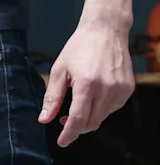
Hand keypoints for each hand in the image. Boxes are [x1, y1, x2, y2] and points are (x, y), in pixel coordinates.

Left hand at [39, 20, 134, 146]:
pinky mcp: (128, 90)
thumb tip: (44, 118)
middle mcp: (107, 89)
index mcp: (87, 83)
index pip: (78, 119)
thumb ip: (52, 96)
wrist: (104, 31)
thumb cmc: (79, 47)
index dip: (69, 133)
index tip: (62, 141)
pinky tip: (94, 93)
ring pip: (103, 116)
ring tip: (78, 100)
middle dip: (77, 126)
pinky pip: (112, 108)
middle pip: (92, 122)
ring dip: (89, 116)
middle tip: (64, 119)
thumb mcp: (60, 69)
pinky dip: (101, 107)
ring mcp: (121, 90)